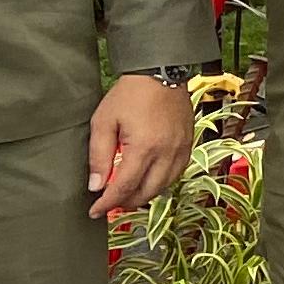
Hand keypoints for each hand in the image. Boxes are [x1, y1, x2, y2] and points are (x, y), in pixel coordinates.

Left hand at [86, 75, 193, 222]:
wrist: (161, 71)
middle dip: (125, 202)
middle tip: (109, 202)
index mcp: (144, 147)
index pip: (124, 188)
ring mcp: (181, 150)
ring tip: (127, 192)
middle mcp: (167, 153)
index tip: (95, 212)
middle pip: (146, 193)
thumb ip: (99, 156)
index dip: (107, 204)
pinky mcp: (188, 145)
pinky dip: (160, 182)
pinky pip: (176, 174)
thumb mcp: (104, 121)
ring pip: (163, 187)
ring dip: (144, 194)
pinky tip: (148, 178)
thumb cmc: (130, 94)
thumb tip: (96, 186)